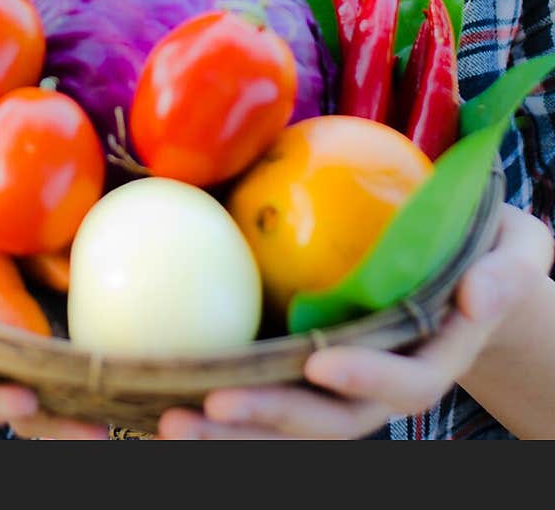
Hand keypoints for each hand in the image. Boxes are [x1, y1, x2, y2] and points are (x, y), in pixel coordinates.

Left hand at [157, 203, 553, 438]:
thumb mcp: (518, 249)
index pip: (401, 382)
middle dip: (274, 418)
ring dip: (231, 433)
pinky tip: (165, 401)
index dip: (365, 378)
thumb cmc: (491, 254)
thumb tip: (475, 292)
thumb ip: (505, 272)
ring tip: (170, 420)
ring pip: (288, 428)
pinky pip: (266, 405)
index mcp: (434, 358)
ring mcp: (344, 392)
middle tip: (215, 404)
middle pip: (330, 422)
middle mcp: (383, 387)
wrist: (471, 282)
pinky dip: (221, 413)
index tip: (324, 363)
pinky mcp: (309, 381)